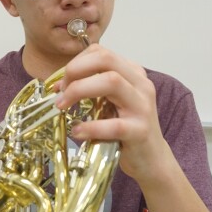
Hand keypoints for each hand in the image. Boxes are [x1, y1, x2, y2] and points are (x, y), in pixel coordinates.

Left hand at [54, 43, 170, 184]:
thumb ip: (92, 88)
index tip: (60, 82)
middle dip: (76, 70)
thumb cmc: (126, 129)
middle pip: (106, 59)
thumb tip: (60, 85)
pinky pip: (114, 124)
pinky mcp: (140, 131)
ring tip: (63, 106)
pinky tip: (78, 131)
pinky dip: (90, 127)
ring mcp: (142, 107)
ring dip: (79, 90)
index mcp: (132, 73)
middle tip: (60, 91)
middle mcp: (140, 84)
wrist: (152, 159)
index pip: (101, 52)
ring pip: (112, 82)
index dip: (75, 63)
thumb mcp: (111, 102)